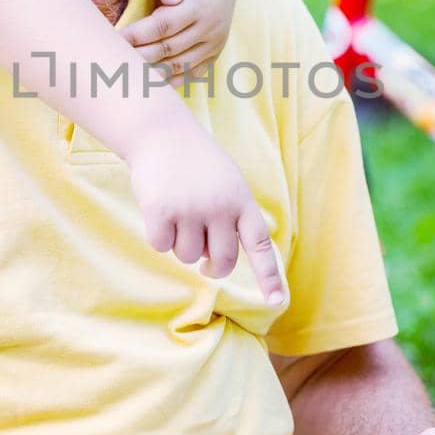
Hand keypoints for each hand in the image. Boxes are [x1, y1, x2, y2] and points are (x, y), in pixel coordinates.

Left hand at [122, 0, 239, 80]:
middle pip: (168, 49)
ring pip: (178, 67)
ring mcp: (213, 46)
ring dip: (151, 73)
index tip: (114, 39)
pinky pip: (189, 75)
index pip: (165, 25)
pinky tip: (145, 83)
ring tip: (124, 74)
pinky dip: (168, 81)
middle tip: (112, 60)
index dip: (139, 35)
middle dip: (138, 56)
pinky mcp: (212, 56)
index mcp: (202, 5)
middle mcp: (211, 29)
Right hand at [128, 124, 283, 303]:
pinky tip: (158, 210)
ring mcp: (190, 210)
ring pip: (189, 256)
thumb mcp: (227, 184)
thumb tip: (216, 261)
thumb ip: (231, 220)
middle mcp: (220, 208)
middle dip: (212, 267)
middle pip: (222, 262)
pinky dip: (158, 235)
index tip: (276, 302)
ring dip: (181, 244)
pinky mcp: (161, 212)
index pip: (260, 245)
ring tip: (178, 213)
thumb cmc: (196, 163)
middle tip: (206, 261)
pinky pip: (162, 246)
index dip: (269, 276)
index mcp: (242, 201)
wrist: (161, 133)